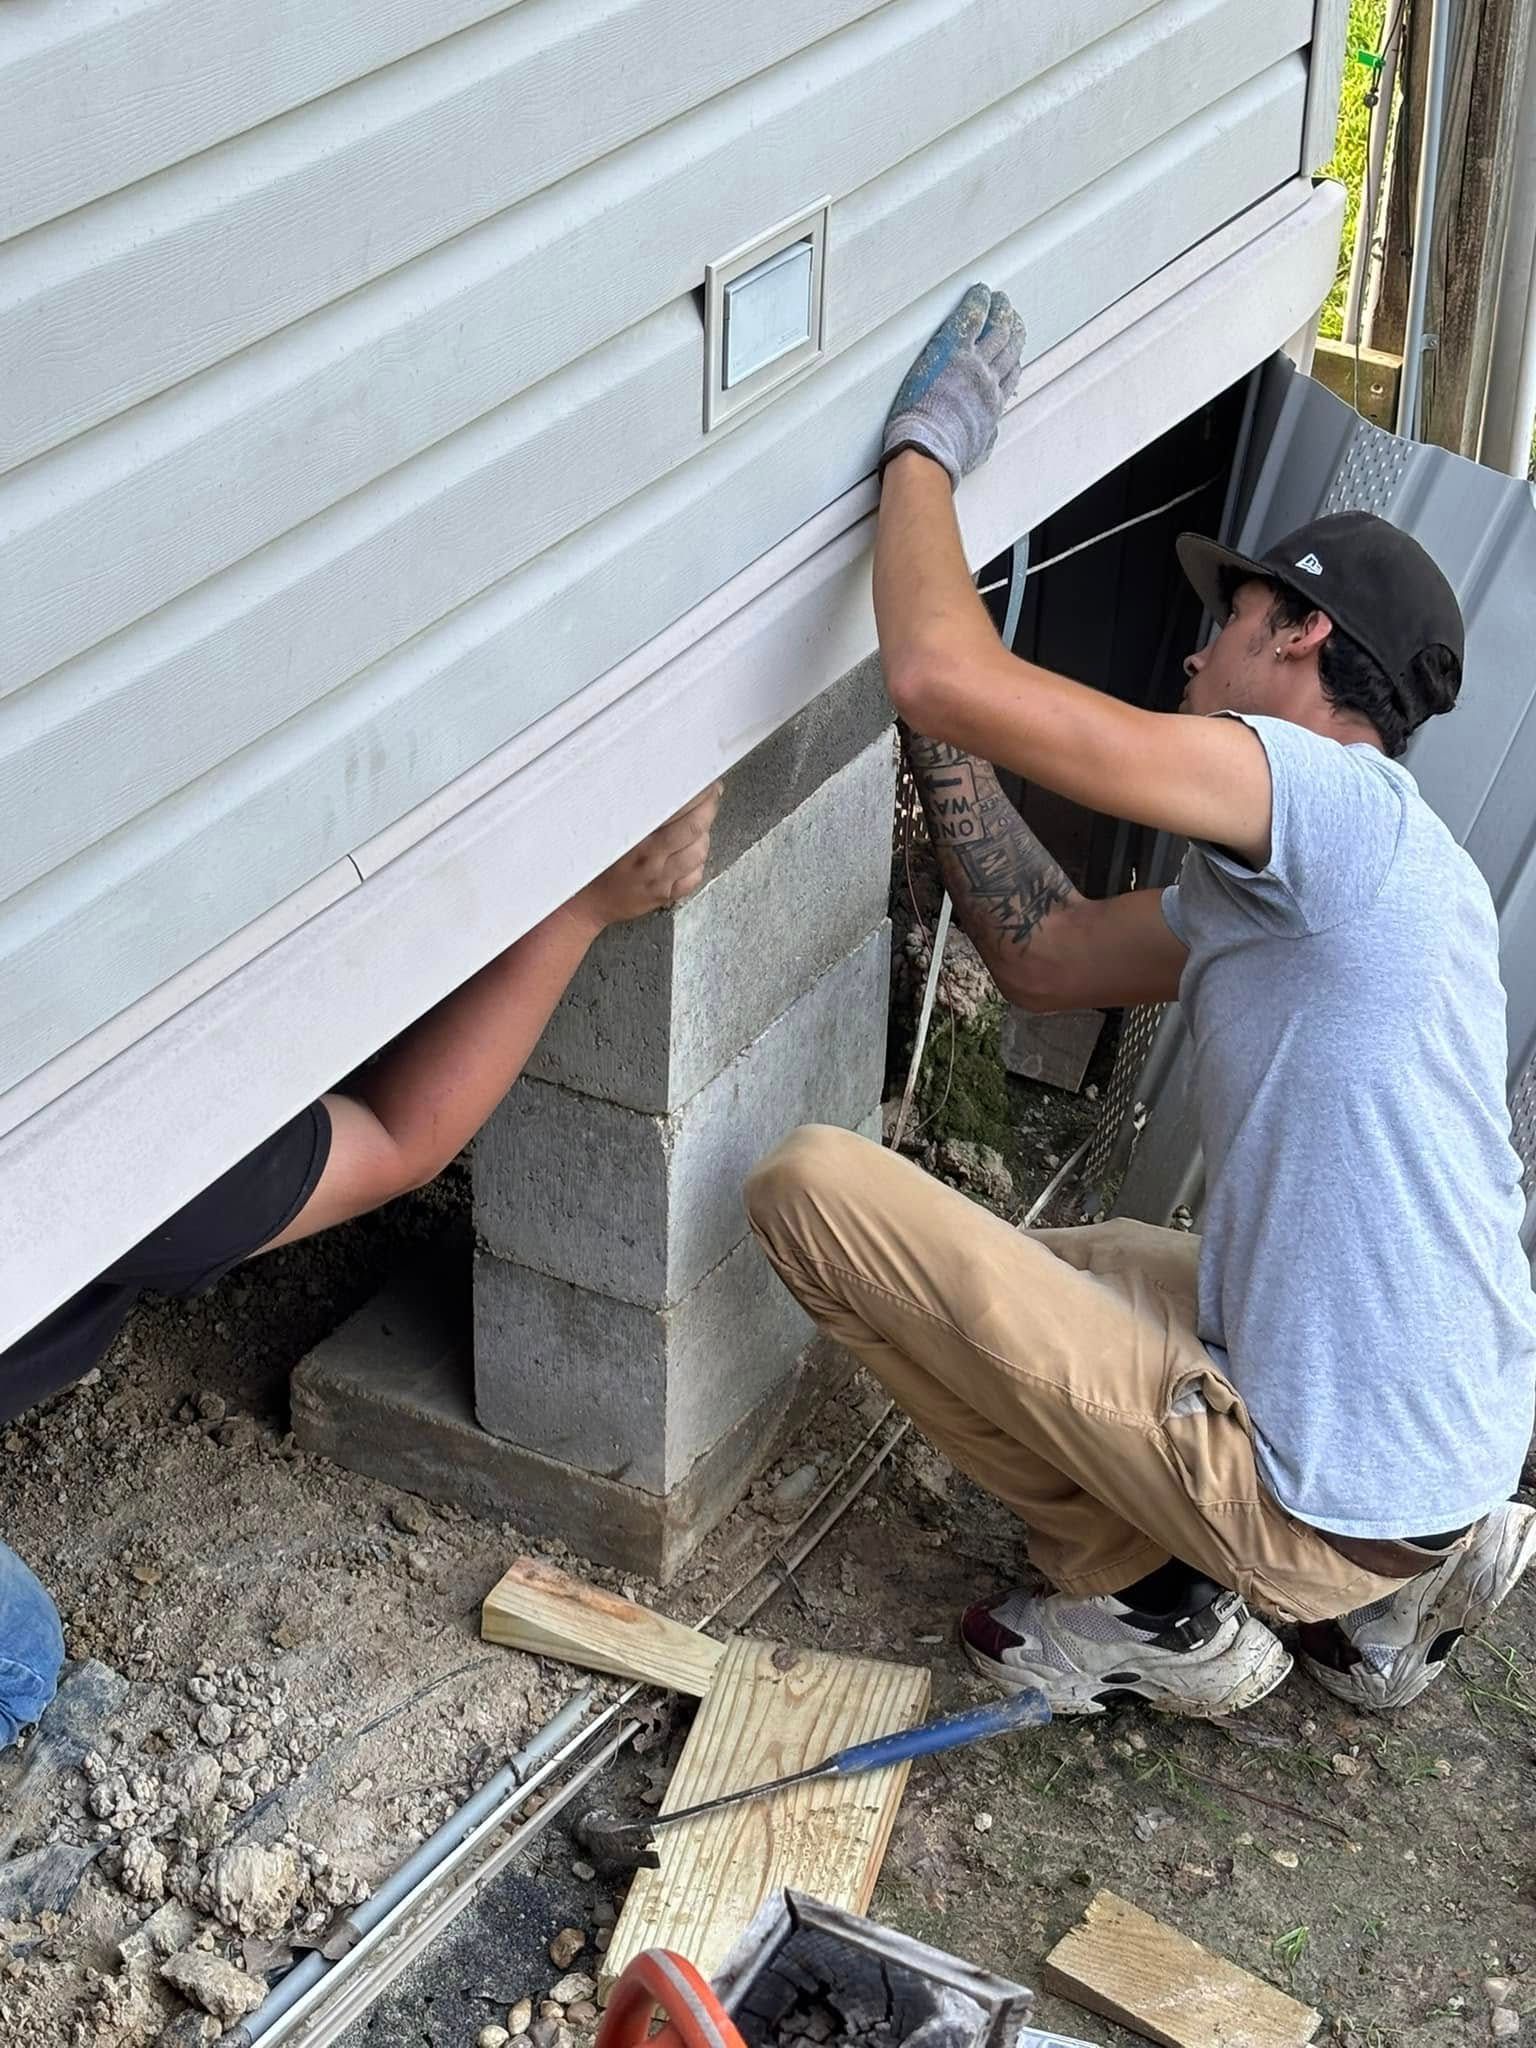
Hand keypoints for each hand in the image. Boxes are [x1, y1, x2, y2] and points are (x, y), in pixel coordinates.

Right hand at [569, 783, 722, 929]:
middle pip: (695, 827)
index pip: (676, 807)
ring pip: (700, 851)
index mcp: (634, 836)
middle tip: (712, 794)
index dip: (697, 792)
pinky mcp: (665, 895)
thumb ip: (634, 811)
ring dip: (704, 834)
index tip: (704, 780)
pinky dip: (698, 862)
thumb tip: (661, 784)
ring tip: (697, 823)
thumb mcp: (607, 829)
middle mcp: (650, 857)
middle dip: (709, 806)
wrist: (584, 903)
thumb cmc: (595, 862)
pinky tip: (689, 852)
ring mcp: (660, 879)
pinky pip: (695, 876)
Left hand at [880, 284, 1024, 487]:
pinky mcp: (952, 349)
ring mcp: (972, 363)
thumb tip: (984, 435)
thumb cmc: (946, 454)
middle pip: (1007, 347)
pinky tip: (980, 293)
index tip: (1015, 349)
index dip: (1014, 358)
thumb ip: (983, 435)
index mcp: (992, 404)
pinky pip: (970, 318)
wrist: (929, 446)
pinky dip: (978, 303)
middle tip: (1011, 316)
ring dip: (999, 311)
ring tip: (1000, 300)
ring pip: (995, 329)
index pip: (1010, 374)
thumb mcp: (975, 448)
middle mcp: (988, 379)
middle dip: (1012, 329)